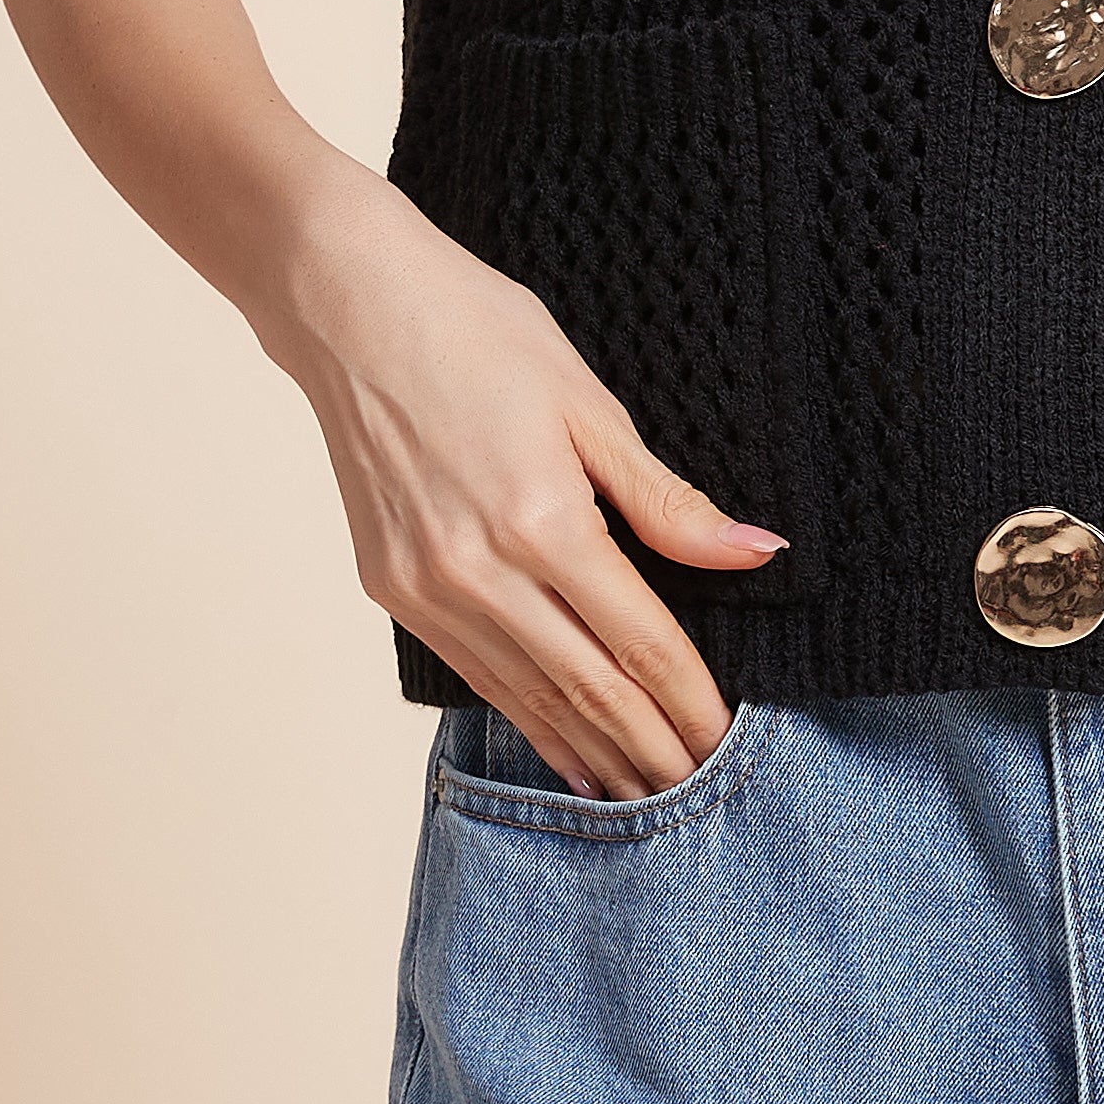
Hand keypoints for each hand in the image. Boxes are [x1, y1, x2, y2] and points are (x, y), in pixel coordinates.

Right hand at [263, 156, 784, 798]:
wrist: (347, 306)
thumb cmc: (476, 331)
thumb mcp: (589, 403)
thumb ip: (668, 499)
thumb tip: (755, 552)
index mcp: (543, 521)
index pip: (640, 644)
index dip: (691, 702)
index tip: (731, 743)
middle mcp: (479, 572)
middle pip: (590, 690)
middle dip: (653, 750)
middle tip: (705, 796)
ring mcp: (429, 589)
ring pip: (531, 698)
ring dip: (595, 754)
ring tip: (647, 797)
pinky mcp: (393, 590)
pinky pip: (478, 675)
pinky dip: (529, 722)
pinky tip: (568, 755)